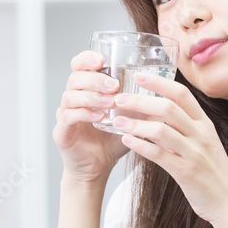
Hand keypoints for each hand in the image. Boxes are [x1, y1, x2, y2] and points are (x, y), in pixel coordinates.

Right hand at [52, 50, 130, 184]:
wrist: (98, 168)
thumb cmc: (111, 141)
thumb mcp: (130, 119)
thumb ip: (141, 105)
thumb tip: (166, 94)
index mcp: (86, 89)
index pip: (79, 65)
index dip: (87, 58)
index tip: (102, 59)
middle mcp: (72, 98)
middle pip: (75, 77)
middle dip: (95, 79)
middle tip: (115, 86)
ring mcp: (64, 113)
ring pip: (70, 95)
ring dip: (91, 96)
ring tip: (110, 102)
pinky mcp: (61, 131)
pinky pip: (69, 116)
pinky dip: (85, 114)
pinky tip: (100, 117)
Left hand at [111, 71, 227, 223]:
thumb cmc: (214, 173)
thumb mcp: (204, 143)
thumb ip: (185, 128)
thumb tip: (157, 113)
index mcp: (205, 124)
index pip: (182, 94)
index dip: (159, 82)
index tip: (139, 75)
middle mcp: (201, 134)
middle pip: (168, 108)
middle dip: (140, 100)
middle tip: (119, 98)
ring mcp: (195, 153)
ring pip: (161, 130)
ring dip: (135, 124)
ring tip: (117, 120)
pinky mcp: (187, 172)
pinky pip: (159, 155)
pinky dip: (140, 146)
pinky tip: (126, 141)